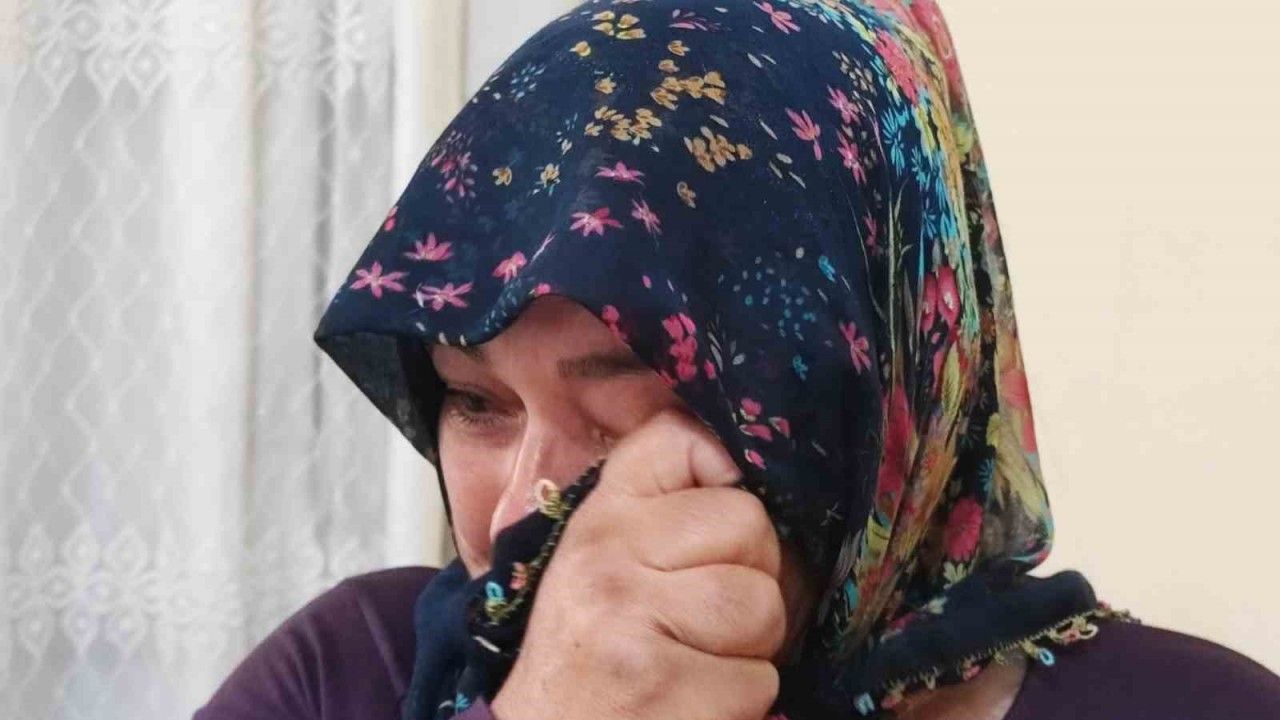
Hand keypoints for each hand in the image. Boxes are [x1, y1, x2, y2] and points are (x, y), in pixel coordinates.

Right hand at [489, 409, 784, 719]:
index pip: (682, 439)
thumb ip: (660, 505)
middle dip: (752, 580)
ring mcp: (633, 619)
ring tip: (699, 663)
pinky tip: (692, 701)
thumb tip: (736, 462)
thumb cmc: (590, 654)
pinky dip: (740, 701)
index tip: (710, 527)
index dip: (724, 476)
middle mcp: (608, 556)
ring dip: (752, 649)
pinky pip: (759, 680)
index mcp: (599, 518)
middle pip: (750, 527)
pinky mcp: (663, 684)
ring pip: (764, 606)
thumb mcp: (604, 561)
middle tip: (705, 620)